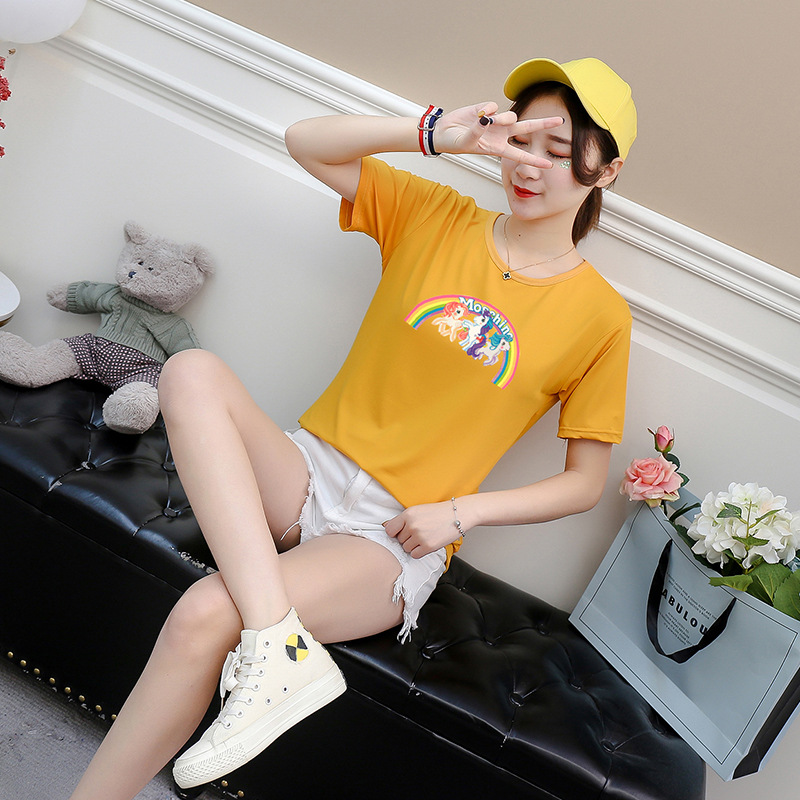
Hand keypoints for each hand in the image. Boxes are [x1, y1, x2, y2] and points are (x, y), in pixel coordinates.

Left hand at [383, 501, 463, 558]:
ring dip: (414, 546)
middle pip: (399, 540)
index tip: (401, 532)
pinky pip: (415, 555)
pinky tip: (427, 544)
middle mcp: (412, 525)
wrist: (457, 514)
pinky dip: (420, 552)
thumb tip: (386, 526)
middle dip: (407, 538)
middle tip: (420, 532)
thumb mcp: (417, 510)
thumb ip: (402, 519)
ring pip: (406, 548)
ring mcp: (420, 536)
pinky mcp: (428, 546)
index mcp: (408, 514)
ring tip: (425, 537)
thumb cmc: (437, 512)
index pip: (390, 530)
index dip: (395, 533)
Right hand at [432, 102, 563, 167]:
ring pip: (510, 116)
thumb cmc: (454, 143)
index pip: (520, 154)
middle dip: (543, 124)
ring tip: (484, 120)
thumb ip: (478, 131)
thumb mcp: (466, 143)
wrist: (443, 132)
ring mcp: (496, 121)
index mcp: (498, 148)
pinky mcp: (488, 109)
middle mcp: (501, 134)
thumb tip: (487, 118)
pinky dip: (486, 110)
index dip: (534, 160)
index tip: (549, 165)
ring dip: (501, 118)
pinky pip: (494, 107)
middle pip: (527, 128)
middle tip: (560, 121)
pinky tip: (477, 114)